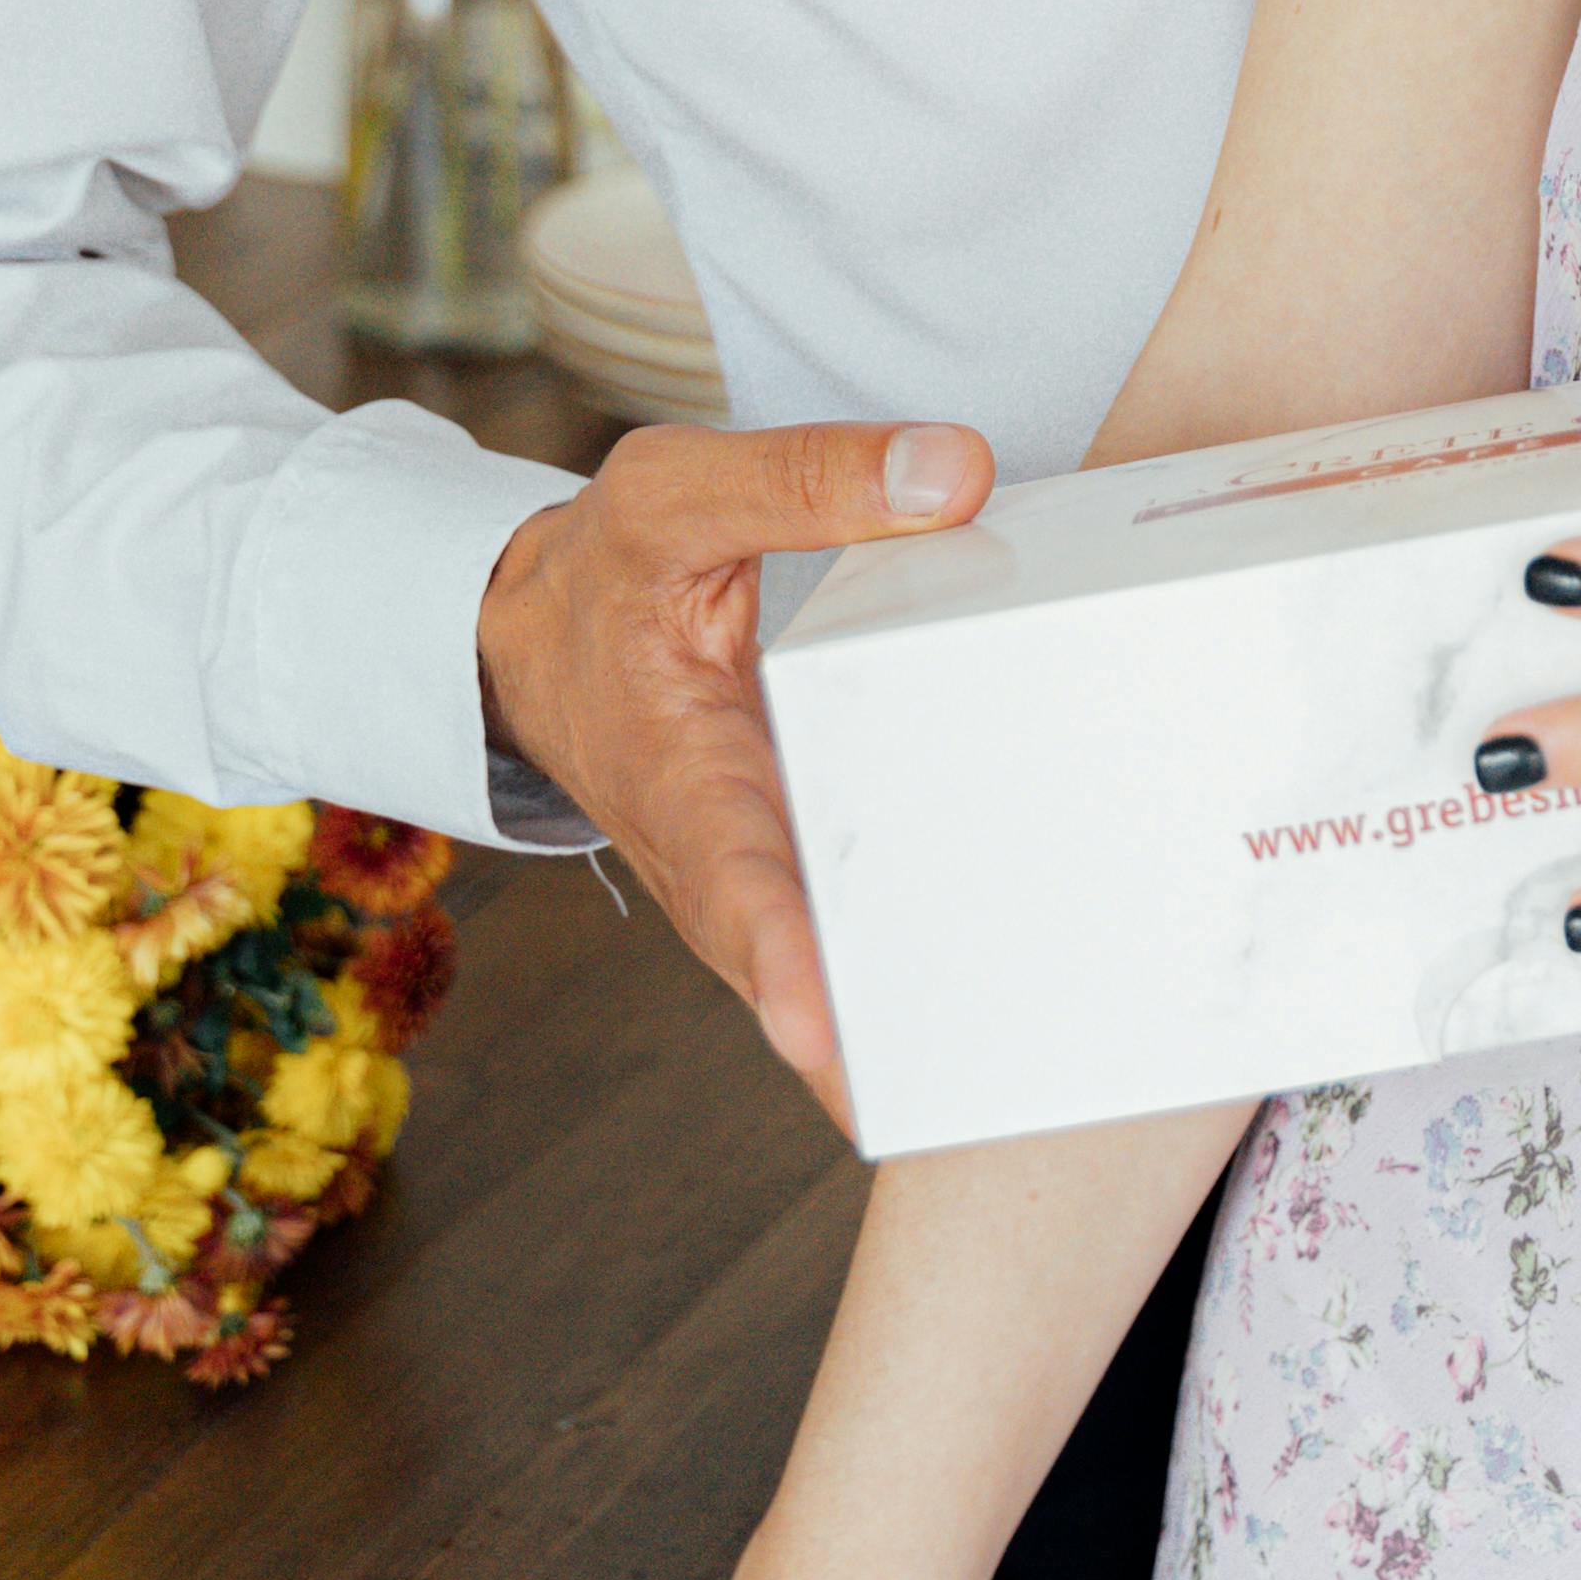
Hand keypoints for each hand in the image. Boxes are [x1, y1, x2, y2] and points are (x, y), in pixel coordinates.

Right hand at [478, 418, 989, 1118]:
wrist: (543, 635)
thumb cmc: (609, 569)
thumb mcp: (675, 494)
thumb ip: (805, 479)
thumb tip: (959, 475)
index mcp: (683, 771)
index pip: (730, 871)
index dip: (773, 947)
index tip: (816, 1025)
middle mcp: (733, 854)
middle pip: (805, 966)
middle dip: (871, 1039)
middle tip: (953, 1104)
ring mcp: (776, 872)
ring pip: (846, 964)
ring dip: (916, 1024)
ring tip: (1022, 1084)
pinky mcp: (812, 860)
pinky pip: (873, 914)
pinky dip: (936, 955)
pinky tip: (1037, 992)